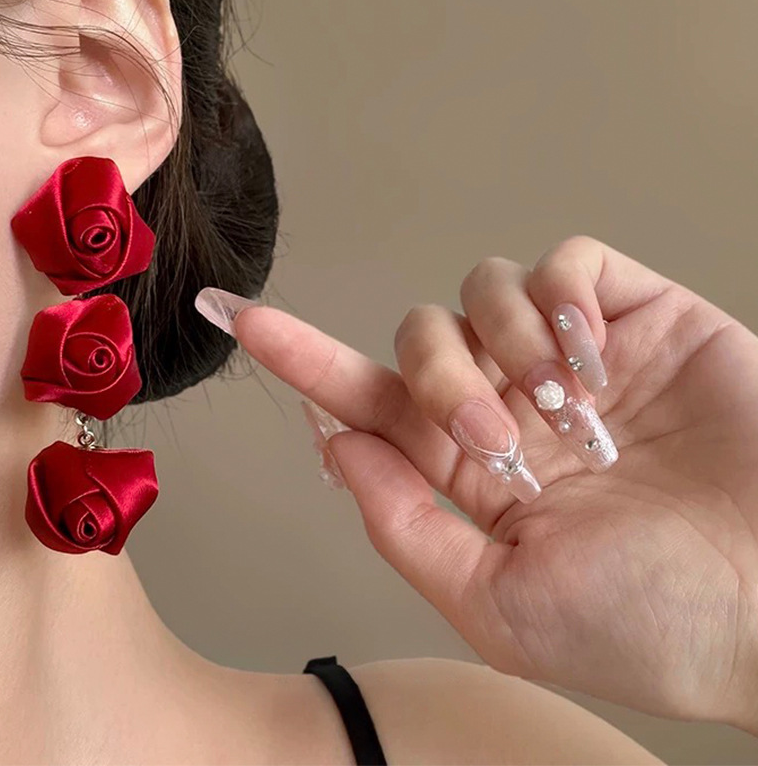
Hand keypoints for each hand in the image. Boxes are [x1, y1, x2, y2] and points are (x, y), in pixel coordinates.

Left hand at [199, 236, 757, 732]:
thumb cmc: (653, 624)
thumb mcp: (502, 607)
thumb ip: (406, 525)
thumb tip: (336, 447)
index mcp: (474, 475)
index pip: (365, 401)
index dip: (299, 357)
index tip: (233, 317)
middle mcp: (513, 408)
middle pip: (419, 337)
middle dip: (436, 376)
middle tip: (497, 435)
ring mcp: (571, 360)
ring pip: (483, 292)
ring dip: (505, 344)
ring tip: (567, 407)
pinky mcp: (633, 318)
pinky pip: (565, 262)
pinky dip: (563, 298)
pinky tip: (593, 356)